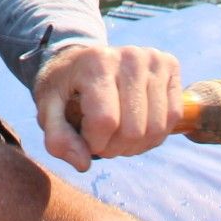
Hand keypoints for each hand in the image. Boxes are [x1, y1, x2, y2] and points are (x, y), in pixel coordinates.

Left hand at [32, 43, 183, 171]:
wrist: (83, 59)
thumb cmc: (64, 86)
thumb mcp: (47, 108)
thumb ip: (57, 138)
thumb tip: (83, 164)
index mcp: (96, 62)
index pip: (105, 121)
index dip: (94, 143)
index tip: (83, 137)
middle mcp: (129, 56)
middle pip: (133, 129)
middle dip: (114, 147)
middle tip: (101, 138)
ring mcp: (153, 59)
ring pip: (156, 128)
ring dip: (135, 145)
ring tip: (117, 134)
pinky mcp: (169, 65)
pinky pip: (173, 116)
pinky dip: (154, 134)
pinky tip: (136, 126)